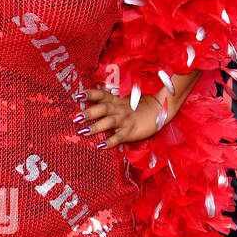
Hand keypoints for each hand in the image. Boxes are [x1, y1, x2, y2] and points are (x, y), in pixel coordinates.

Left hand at [77, 70, 202, 146]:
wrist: (160, 111)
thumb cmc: (138, 106)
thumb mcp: (123, 99)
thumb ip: (109, 97)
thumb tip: (94, 90)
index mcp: (116, 100)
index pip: (101, 95)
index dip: (89, 94)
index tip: (77, 95)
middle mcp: (119, 109)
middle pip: (103, 108)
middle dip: (89, 112)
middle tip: (75, 118)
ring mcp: (125, 120)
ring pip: (109, 122)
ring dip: (96, 127)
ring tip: (83, 132)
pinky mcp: (131, 132)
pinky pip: (119, 137)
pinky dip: (110, 142)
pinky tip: (100, 146)